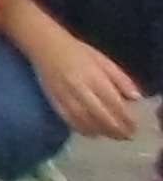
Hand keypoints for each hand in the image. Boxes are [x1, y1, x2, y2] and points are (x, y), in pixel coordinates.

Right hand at [31, 22, 143, 142]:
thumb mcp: (104, 60)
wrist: (45, 45)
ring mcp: (64, 95)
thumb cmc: (78, 52)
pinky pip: (68, 120)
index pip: (114, 103)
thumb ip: (121, 79)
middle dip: (116, 129)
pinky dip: (82, 129)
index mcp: (94, 76)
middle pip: (100, 115)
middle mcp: (79, 88)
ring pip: (85, 121)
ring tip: (112, 136)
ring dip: (101, 131)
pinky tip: (92, 133)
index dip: (126, 118)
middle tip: (126, 135)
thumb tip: (136, 98)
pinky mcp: (53, 100)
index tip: (134, 126)